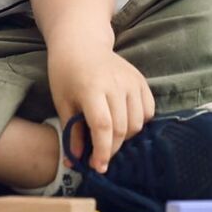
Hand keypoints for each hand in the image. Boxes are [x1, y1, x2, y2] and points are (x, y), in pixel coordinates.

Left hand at [48, 45, 154, 174]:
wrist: (81, 44)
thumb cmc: (67, 74)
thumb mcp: (63, 103)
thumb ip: (72, 132)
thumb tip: (75, 162)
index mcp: (92, 89)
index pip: (103, 126)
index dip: (102, 151)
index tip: (97, 167)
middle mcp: (115, 84)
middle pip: (121, 128)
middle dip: (111, 149)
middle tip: (100, 156)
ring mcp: (131, 81)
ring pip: (137, 122)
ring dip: (125, 137)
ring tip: (110, 136)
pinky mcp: (141, 80)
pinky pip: (148, 111)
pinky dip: (139, 122)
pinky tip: (124, 122)